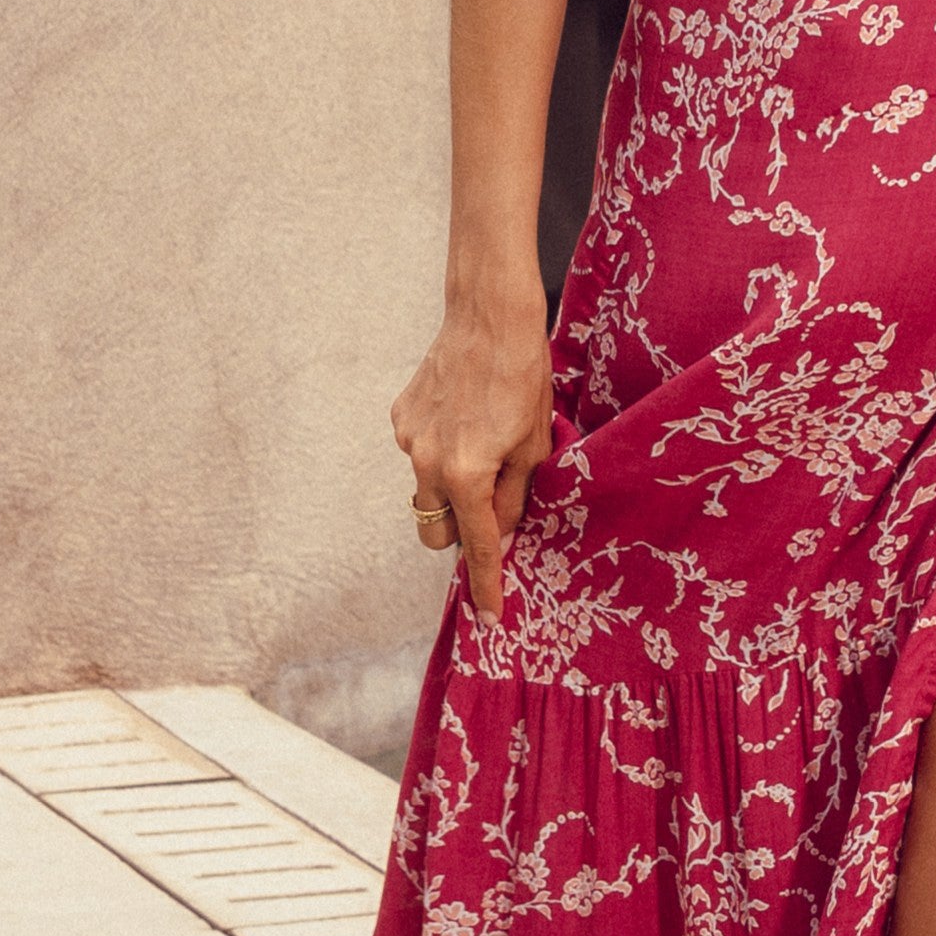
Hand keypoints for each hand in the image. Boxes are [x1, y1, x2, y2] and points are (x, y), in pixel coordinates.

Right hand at [391, 293, 554, 623]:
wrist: (488, 316)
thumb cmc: (523, 378)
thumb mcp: (534, 446)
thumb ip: (514, 498)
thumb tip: (502, 537)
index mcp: (467, 475)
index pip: (478, 547)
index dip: (485, 586)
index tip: (489, 618)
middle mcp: (427, 463)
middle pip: (435, 532)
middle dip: (461, 534)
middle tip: (494, 508)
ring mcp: (408, 440)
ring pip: (426, 492)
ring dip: (453, 488)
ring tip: (485, 443)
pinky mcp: (400, 417)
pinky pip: (420, 455)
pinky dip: (442, 453)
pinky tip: (465, 418)